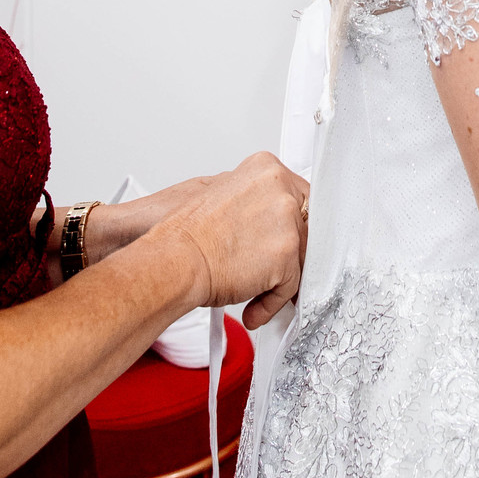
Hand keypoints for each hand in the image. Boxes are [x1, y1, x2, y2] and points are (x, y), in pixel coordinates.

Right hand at [153, 152, 309, 331]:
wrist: (173, 260)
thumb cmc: (186, 235)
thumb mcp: (224, 196)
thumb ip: (256, 201)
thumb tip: (271, 220)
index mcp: (265, 168)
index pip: (298, 197)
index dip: (290, 227)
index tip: (280, 243)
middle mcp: (280, 188)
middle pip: (305, 226)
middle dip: (289, 255)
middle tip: (270, 272)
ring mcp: (286, 220)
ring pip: (300, 257)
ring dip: (280, 280)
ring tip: (255, 292)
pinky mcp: (286, 253)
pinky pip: (290, 286)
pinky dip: (272, 303)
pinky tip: (253, 309)